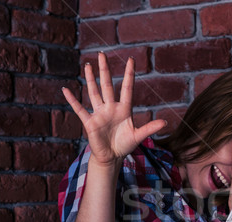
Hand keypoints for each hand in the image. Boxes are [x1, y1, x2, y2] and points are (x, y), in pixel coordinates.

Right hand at [62, 52, 166, 166]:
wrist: (112, 157)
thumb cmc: (125, 145)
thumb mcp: (139, 136)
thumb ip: (150, 128)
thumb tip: (166, 122)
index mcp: (124, 109)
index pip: (127, 88)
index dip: (129, 74)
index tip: (130, 59)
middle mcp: (111, 108)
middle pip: (107, 85)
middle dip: (105, 70)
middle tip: (103, 54)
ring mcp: (99, 113)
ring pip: (94, 92)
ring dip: (91, 79)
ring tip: (89, 65)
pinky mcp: (90, 122)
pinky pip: (80, 109)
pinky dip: (72, 100)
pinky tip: (65, 90)